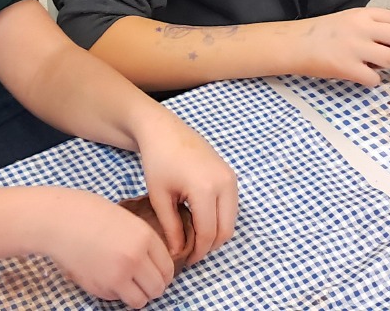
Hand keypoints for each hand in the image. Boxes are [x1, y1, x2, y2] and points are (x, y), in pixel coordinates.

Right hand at [36, 188, 175, 307]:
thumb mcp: (126, 220)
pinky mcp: (100, 287)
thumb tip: (156, 264)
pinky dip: (116, 294)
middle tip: (142, 281)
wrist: (58, 220)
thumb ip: (143, 241)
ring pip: (141, 300)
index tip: (156, 274)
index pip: (168, 267)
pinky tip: (106, 277)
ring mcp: (118, 275)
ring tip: (127, 284)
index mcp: (145, 237)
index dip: (163, 274)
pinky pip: (118, 299)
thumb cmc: (89, 214)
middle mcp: (135, 258)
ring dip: (137, 295)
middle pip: (158, 287)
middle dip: (152, 287)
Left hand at [135, 115, 238, 266]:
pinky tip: (201, 222)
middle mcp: (225, 184)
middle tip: (192, 254)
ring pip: (232, 220)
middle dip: (210, 246)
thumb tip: (178, 252)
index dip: (198, 251)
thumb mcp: (160, 197)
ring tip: (196, 239)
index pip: (208, 232)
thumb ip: (171, 227)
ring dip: (216, 233)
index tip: (186, 260)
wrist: (163, 130)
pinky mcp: (231, 175)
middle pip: (226, 230)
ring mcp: (231, 178)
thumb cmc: (157, 161)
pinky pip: (231, 207)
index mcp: (205, 189)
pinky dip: (220, 219)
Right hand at [291, 7, 389, 86]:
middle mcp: (362, 28)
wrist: (294, 43)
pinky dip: (370, 80)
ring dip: (384, 66)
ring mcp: (355, 48)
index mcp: (363, 14)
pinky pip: (375, 79)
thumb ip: (372, 22)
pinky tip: (359, 74)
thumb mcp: (349, 17)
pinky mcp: (347, 68)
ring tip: (369, 63)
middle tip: (387, 52)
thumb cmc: (321, 32)